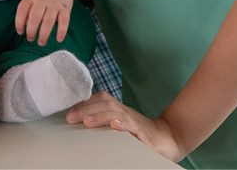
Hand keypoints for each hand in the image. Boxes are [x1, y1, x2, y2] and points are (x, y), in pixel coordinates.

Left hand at [15, 0, 75, 44]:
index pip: (22, 10)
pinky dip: (62, 31)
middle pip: (35, 18)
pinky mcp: (65, 7)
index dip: (19, 23)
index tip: (20, 32)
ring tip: (41, 43)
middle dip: (31, 31)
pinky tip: (58, 39)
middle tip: (30, 39)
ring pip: (48, 21)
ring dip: (44, 34)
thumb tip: (24, 25)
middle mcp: (42, 0)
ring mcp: (54, 4)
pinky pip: (64, 20)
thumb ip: (27, 7)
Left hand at [67, 92, 184, 161]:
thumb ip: (104, 122)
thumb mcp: (119, 126)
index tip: (68, 111)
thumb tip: (80, 122)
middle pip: (104, 102)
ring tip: (86, 122)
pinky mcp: (143, 131)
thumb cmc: (140, 134)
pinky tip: (114, 124)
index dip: (83, 102)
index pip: (99, 98)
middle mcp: (124, 112)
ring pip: (115, 112)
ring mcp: (134, 120)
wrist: (168, 138)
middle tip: (70, 117)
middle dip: (85, 108)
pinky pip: (132, 125)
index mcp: (117, 110)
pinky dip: (122, 123)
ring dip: (99, 115)